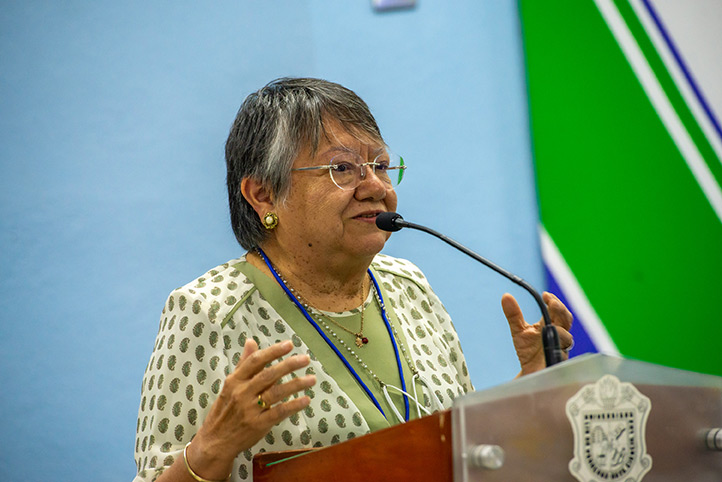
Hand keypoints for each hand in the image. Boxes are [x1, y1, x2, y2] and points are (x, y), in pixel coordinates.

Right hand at [184, 339, 315, 479]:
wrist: (216, 441)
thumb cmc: (225, 410)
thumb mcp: (230, 385)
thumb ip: (244, 364)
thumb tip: (251, 341)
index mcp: (235, 380)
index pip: (255, 361)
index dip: (273, 351)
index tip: (289, 344)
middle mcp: (242, 392)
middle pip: (268, 375)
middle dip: (289, 365)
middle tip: (305, 359)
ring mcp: (250, 409)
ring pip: (276, 392)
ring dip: (296, 384)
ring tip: (312, 379)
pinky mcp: (258, 424)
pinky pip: (279, 412)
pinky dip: (293, 405)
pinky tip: (306, 400)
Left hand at [501, 291, 573, 375]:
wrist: (530, 372)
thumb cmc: (528, 350)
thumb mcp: (518, 331)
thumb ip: (513, 314)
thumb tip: (505, 296)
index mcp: (550, 324)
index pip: (558, 310)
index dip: (554, 301)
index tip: (546, 295)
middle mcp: (559, 335)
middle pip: (567, 320)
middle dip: (560, 310)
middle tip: (552, 304)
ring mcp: (560, 348)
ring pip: (567, 338)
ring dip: (559, 331)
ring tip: (549, 327)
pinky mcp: (558, 362)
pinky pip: (562, 356)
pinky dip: (558, 351)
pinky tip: (551, 347)